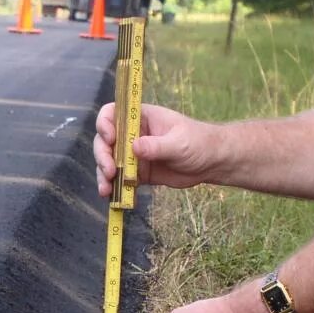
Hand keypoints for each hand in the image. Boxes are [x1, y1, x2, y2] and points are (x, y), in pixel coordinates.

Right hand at [94, 103, 217, 198]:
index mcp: (141, 118)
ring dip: (104, 175)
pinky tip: (113, 198)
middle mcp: (132, 135)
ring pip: (109, 162)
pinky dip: (114, 189)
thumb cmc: (198, 142)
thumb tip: (134, 148)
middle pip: (105, 141)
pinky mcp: (138, 173)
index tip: (110, 139)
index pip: (113, 114)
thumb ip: (157, 146)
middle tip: (110, 171)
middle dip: (102, 156)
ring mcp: (133, 155)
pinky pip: (120, 180)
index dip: (105, 124)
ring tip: (106, 190)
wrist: (210, 162)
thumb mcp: (178, 143)